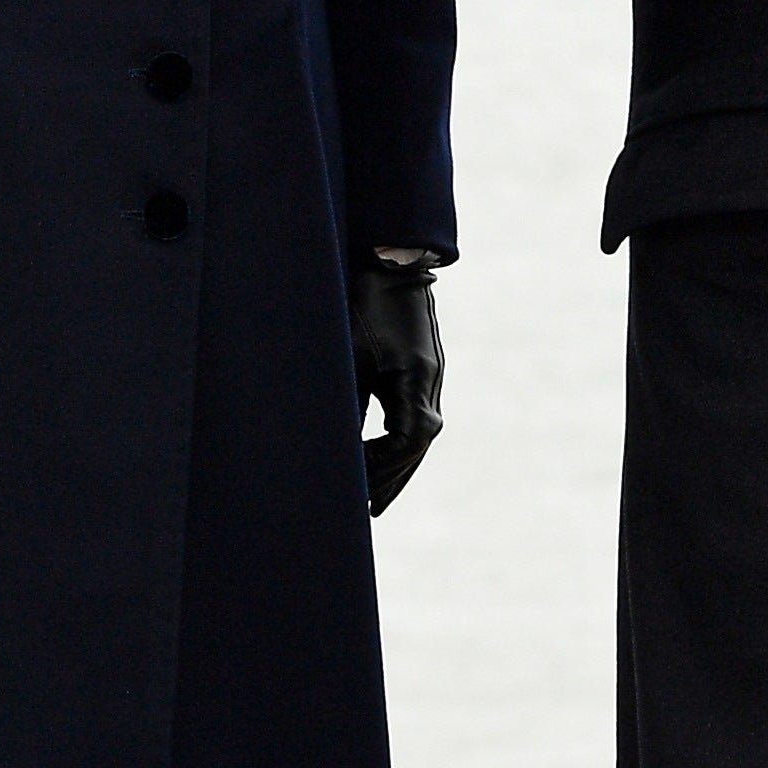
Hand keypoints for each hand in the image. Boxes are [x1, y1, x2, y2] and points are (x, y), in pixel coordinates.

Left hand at [350, 258, 445, 515]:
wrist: (389, 258)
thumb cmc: (359, 301)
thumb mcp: (345, 352)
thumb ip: (346, 401)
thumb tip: (334, 447)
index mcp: (414, 378)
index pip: (406, 443)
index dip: (379, 468)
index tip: (354, 485)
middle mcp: (430, 379)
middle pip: (418, 446)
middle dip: (392, 478)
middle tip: (369, 509)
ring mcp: (432, 373)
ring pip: (422, 432)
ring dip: (399, 462)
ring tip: (377, 491)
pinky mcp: (425, 366)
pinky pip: (419, 414)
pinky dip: (402, 439)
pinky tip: (384, 451)